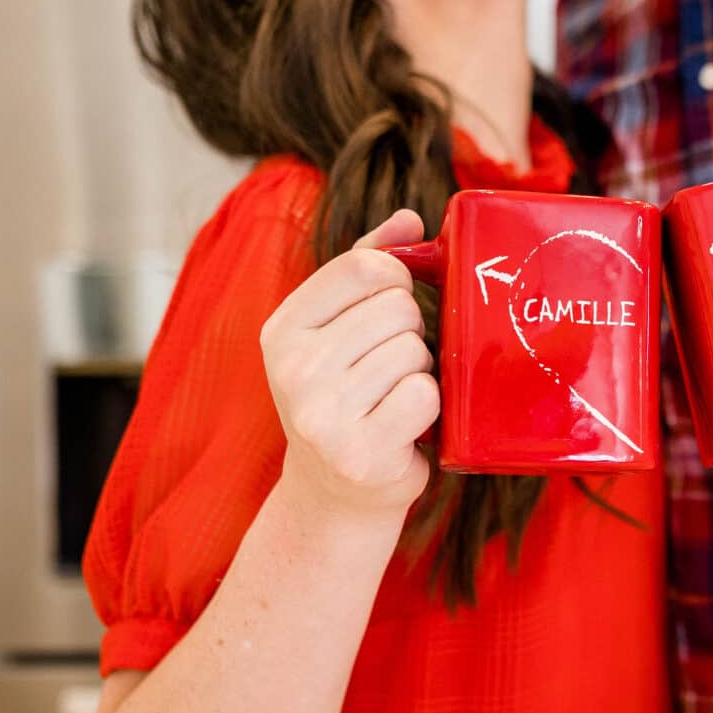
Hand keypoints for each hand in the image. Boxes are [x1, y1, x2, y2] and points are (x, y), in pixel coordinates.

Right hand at [261, 208, 438, 515]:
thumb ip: (369, 266)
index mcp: (282, 328)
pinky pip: (425, 395)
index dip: (396, 282)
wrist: (335, 493)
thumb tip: (409, 219)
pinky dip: (429, 408)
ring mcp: (322, 414)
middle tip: (387, 370)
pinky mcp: (360, 453)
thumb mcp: (339, 327)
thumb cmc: (346, 396)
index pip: (366, 266)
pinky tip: (404, 426)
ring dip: (420, 372)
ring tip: (392, 398)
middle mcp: (292, 368)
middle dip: (410, 334)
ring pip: (415, 351)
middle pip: (398, 307)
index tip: (387, 312)